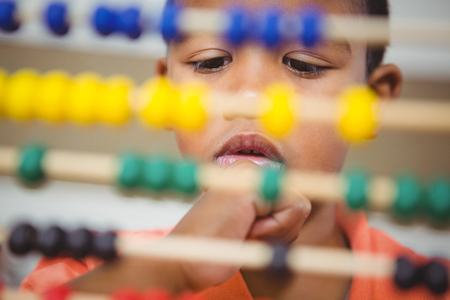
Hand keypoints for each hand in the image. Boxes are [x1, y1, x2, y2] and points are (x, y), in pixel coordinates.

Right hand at [170, 159, 310, 290]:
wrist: (186, 259)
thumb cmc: (218, 246)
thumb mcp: (254, 225)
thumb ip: (277, 212)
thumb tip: (304, 205)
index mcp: (248, 176)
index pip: (293, 201)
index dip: (279, 227)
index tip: (247, 232)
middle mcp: (249, 168)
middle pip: (299, 202)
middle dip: (281, 229)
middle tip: (244, 233)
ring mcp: (249, 172)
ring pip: (300, 206)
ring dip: (276, 231)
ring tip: (241, 230)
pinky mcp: (252, 183)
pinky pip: (293, 209)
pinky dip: (274, 229)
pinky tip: (243, 229)